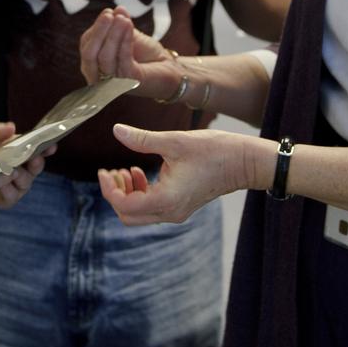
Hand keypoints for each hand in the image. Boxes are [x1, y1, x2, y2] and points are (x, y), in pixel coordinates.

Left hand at [0, 121, 53, 208]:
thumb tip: (12, 127)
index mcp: (23, 152)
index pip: (41, 150)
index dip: (47, 148)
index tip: (51, 146)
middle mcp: (25, 169)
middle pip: (37, 167)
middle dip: (36, 163)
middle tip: (32, 158)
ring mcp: (17, 185)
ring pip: (25, 182)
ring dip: (18, 176)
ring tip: (10, 170)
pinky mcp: (7, 199)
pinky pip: (12, 195)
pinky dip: (6, 189)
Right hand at [79, 6, 181, 98]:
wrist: (168, 69)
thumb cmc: (146, 54)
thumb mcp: (129, 35)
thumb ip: (120, 24)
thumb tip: (117, 9)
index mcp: (95, 64)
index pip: (87, 45)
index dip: (96, 28)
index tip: (109, 12)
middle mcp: (100, 76)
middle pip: (89, 55)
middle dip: (98, 32)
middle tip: (109, 15)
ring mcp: (114, 82)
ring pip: (105, 58)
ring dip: (113, 35)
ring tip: (123, 19)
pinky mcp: (130, 82)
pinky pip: (123, 60)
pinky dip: (125, 41)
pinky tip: (129, 28)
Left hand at [97, 125, 250, 224]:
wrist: (244, 162)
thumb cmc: (214, 151)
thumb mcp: (174, 141)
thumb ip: (142, 139)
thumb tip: (117, 131)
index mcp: (166, 199)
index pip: (124, 205)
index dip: (108, 189)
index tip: (103, 170)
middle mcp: (170, 212)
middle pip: (128, 216)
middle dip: (115, 194)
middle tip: (111, 171)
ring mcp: (176, 212)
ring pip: (139, 214)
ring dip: (127, 194)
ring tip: (125, 170)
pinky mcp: (181, 207)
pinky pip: (152, 208)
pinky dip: (141, 194)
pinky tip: (141, 173)